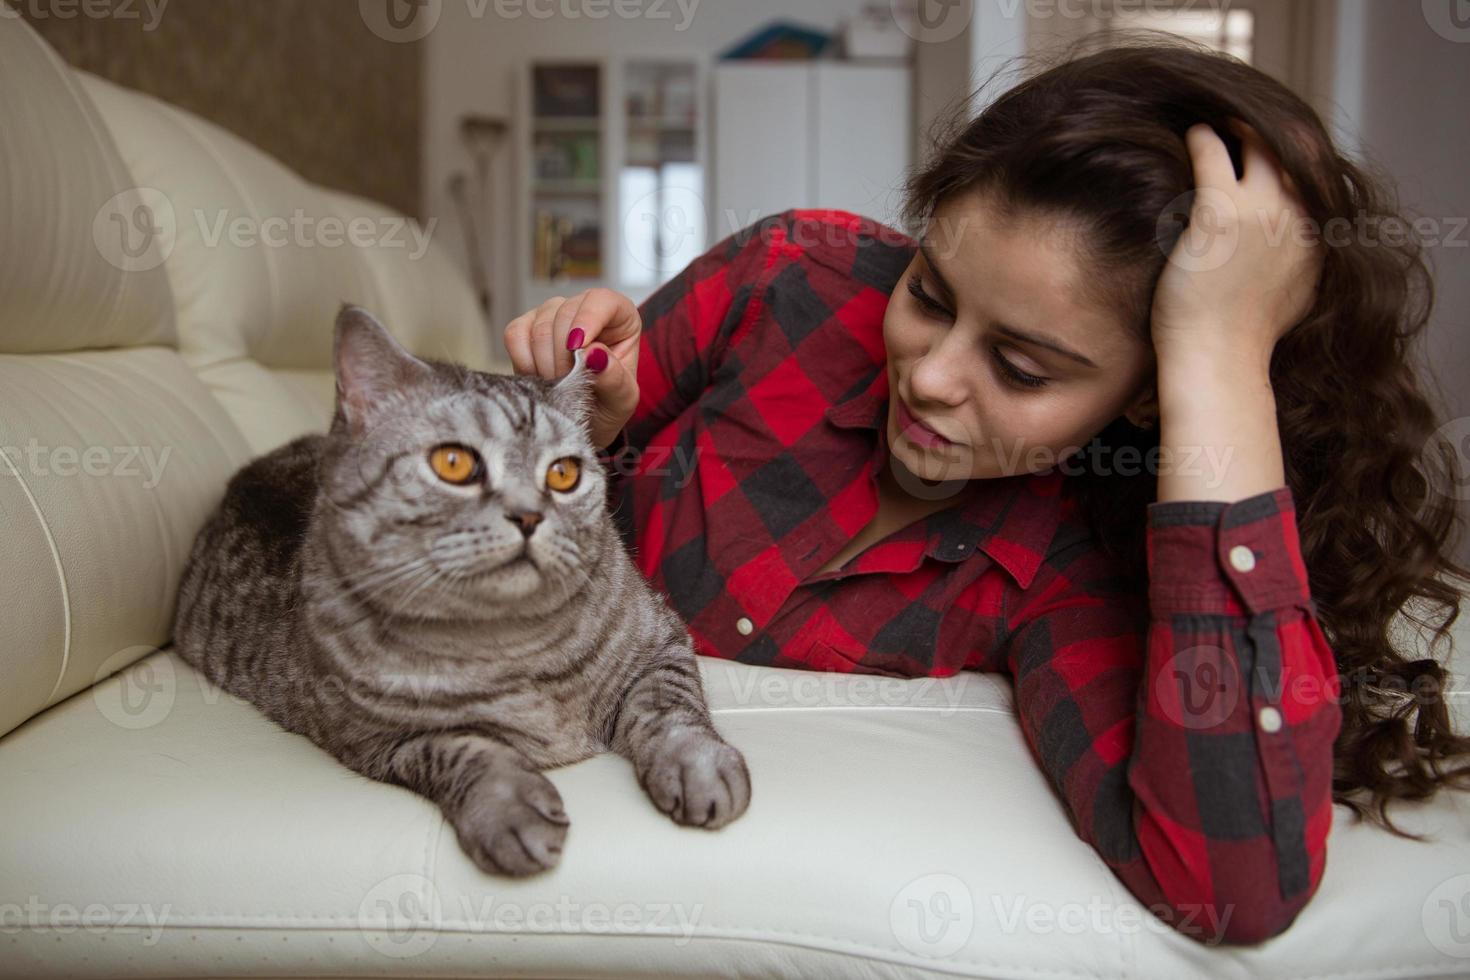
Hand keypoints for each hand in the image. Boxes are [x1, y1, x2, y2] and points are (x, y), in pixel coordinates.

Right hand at [503, 288, 640, 451]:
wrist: (583, 421)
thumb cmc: (608, 405)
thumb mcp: (621, 400)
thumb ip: (614, 378)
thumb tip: (593, 353)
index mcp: (618, 317)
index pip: (601, 299)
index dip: (588, 319)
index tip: (578, 350)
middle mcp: (583, 308)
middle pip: (564, 313)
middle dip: (564, 356)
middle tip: (569, 384)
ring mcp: (551, 315)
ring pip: (539, 325)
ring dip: (546, 363)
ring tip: (558, 385)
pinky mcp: (524, 328)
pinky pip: (515, 334)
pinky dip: (524, 362)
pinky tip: (538, 378)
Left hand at [1151, 119, 1322, 365]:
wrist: (1217, 359)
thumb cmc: (1243, 338)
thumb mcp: (1295, 295)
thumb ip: (1300, 261)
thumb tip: (1293, 248)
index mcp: (1318, 236)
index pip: (1311, 177)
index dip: (1289, 158)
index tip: (1269, 148)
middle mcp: (1297, 217)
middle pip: (1291, 153)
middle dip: (1268, 134)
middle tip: (1240, 125)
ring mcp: (1260, 213)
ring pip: (1256, 146)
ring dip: (1237, 128)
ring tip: (1217, 124)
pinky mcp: (1219, 214)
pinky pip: (1213, 156)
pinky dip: (1204, 139)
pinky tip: (1192, 134)